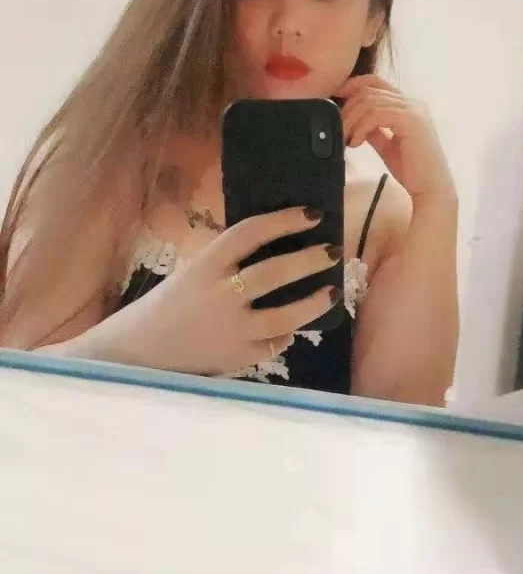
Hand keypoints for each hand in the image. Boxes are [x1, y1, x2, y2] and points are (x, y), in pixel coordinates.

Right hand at [85, 210, 339, 374]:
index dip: (284, 221)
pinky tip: (292, 327)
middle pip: (275, 273)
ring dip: (313, 303)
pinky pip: (273, 344)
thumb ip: (225, 263)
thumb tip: (273, 246)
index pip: (250, 233)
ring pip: (285, 316)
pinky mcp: (237, 358)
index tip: (311, 215)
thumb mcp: (191, 273)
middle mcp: (220, 295)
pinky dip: (285, 334)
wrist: (138, 351)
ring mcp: (230, 330)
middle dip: (309, 260)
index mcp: (204, 265)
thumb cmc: (166, 306)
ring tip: (331, 292)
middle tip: (332, 251)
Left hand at [337, 75, 454, 203]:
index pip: (375, 82)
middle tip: (338, 130)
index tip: (334, 98)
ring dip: (351, 120)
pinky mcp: (410, 120)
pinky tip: (356, 143)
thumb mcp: (386, 145)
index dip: (352, 85)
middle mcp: (412, 102)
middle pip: (369, 90)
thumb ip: (373, 130)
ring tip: (346, 139)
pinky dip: (361, 127)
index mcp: (407, 105)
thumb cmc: (411, 171)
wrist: (430, 189)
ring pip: (370, 101)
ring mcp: (413, 109)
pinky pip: (376, 114)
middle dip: (348, 108)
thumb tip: (353, 120)